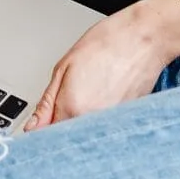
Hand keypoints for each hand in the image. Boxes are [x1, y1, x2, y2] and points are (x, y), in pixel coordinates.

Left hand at [23, 0, 179, 130]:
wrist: (146, 37)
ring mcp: (113, 124)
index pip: (47, 139)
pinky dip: (99, 122)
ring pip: (87, 137)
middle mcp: (94, 122)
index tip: (38, 128)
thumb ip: (47, 103)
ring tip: (88, 97)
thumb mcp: (64, 67)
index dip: (40, 134)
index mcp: (73, 109)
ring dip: (80, 127)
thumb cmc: (109, 44)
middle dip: (60, 132)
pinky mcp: (126, 122)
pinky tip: (102, 99)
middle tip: (65, 107)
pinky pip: (105, 130)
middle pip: (68, 141)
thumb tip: (33, 126)